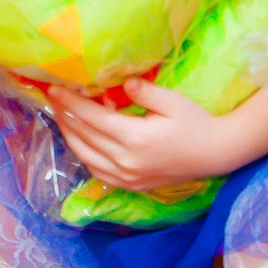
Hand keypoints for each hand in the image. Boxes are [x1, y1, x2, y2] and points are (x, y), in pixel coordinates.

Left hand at [49, 81, 238, 192]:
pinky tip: (81, 141)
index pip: (91, 118)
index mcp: (135, 138)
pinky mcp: (130, 185)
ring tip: (62, 117)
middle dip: (65, 116)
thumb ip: (144, 91)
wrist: (215, 154)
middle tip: (53, 99)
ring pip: (85, 157)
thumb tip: (120, 81)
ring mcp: (127, 177)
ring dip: (70, 136)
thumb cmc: (195, 123)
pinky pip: (97, 172)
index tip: (54, 90)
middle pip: (84, 137)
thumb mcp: (172, 101)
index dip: (70, 103)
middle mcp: (126, 161)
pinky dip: (84, 156)